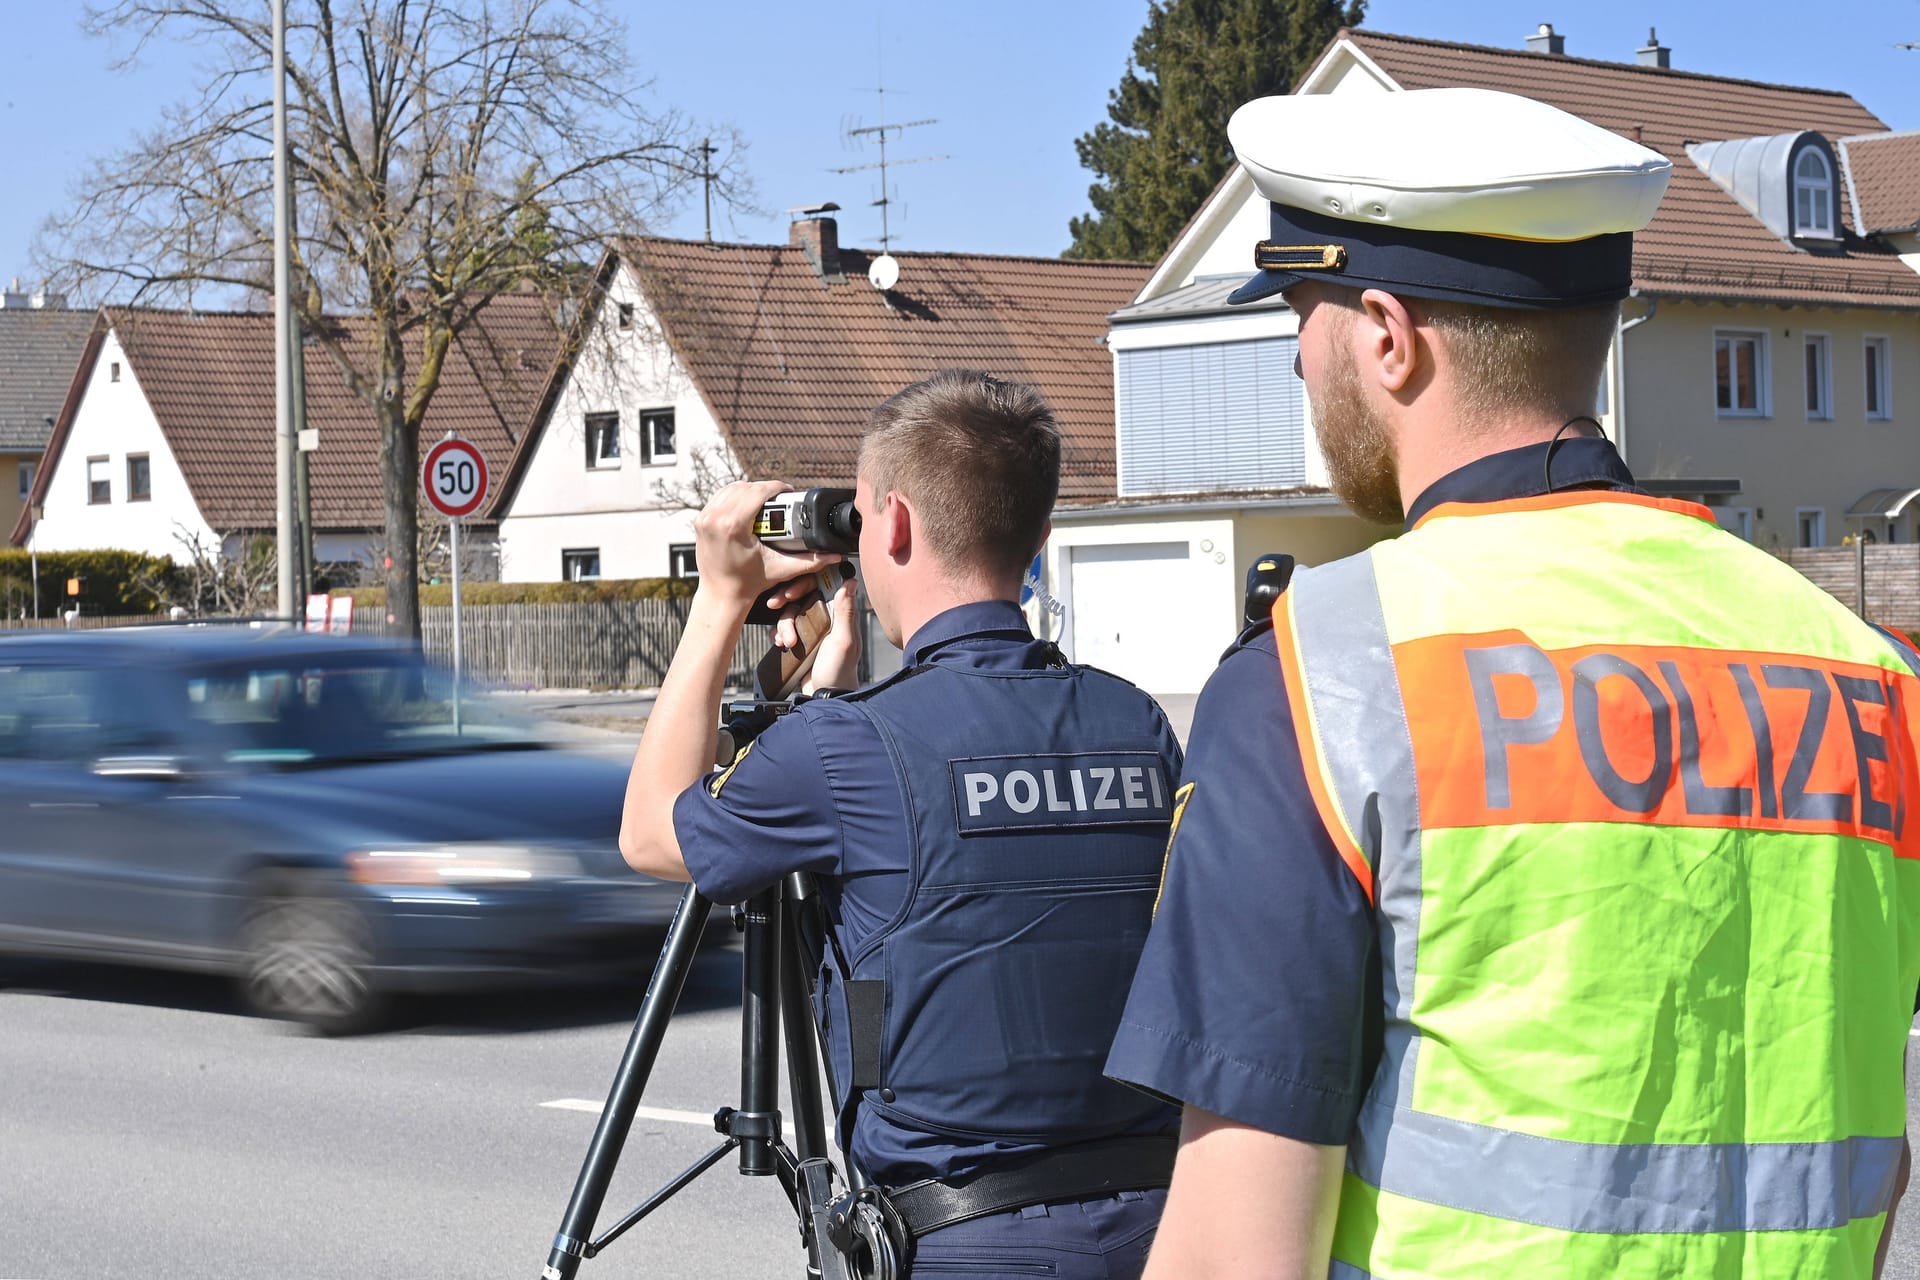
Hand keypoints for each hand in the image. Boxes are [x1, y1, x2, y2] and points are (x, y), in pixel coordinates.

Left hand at [692, 480, 841, 612]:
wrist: (721, 595)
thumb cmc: (748, 583)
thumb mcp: (781, 569)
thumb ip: (809, 561)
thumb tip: (834, 555)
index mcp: (733, 525)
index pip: (759, 491)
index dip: (777, 488)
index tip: (789, 491)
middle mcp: (715, 518)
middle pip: (746, 487)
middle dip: (766, 489)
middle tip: (781, 499)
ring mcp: (705, 518)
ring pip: (731, 488)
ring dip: (750, 490)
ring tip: (766, 500)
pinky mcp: (700, 520)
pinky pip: (719, 497)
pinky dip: (734, 496)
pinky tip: (747, 504)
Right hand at [771, 570, 861, 693]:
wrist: (824, 696)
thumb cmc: (839, 671)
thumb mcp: (843, 640)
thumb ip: (845, 611)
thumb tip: (850, 582)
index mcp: (838, 614)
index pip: (820, 587)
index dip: (804, 584)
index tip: (791, 591)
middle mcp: (825, 619)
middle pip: (800, 598)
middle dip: (786, 602)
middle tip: (774, 604)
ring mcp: (811, 631)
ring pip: (789, 614)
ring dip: (783, 625)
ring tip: (787, 643)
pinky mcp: (799, 642)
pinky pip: (783, 630)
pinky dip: (778, 634)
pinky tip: (779, 644)